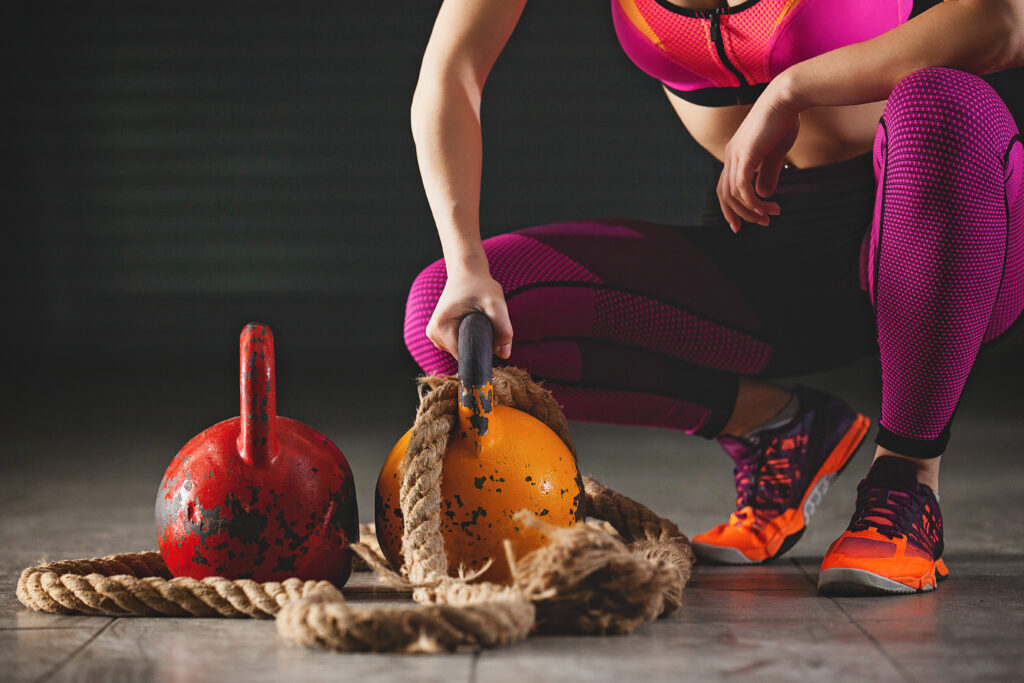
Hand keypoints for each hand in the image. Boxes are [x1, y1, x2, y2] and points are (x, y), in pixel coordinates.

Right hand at [425, 267, 513, 359]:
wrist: (467, 272)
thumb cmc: (480, 285)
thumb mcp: (496, 304)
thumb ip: (503, 329)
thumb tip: (505, 354)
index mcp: (441, 327)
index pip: (463, 356)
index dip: (481, 352)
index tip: (491, 339)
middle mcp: (433, 332)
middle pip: (461, 354)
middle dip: (478, 345)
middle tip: (487, 324)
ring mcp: (433, 333)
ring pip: (459, 351)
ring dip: (472, 341)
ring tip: (478, 321)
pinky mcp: (436, 332)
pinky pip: (455, 345)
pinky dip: (466, 338)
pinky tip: (470, 323)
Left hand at [718, 82, 800, 232]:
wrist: (786, 98)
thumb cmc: (783, 121)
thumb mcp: (775, 153)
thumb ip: (767, 174)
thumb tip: (762, 195)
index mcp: (735, 154)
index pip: (725, 188)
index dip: (731, 208)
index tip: (741, 224)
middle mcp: (730, 155)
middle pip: (724, 195)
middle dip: (739, 214)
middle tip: (761, 223)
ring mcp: (735, 154)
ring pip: (734, 194)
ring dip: (752, 210)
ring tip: (770, 216)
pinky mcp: (746, 154)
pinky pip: (742, 186)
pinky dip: (752, 201)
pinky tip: (766, 206)